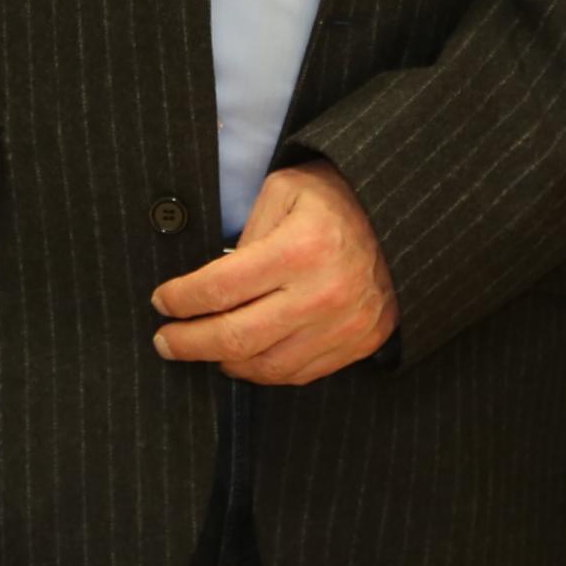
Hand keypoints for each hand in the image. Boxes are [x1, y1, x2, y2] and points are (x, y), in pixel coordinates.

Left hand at [151, 163, 396, 385]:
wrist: (403, 218)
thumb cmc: (335, 198)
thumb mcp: (283, 192)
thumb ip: (244, 235)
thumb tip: (211, 283)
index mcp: (299, 249)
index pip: (219, 288)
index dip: (180, 300)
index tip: (161, 301)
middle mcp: (321, 294)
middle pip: (235, 337)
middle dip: (188, 343)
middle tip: (165, 341)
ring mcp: (343, 325)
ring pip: (265, 366)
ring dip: (223, 362)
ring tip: (203, 349)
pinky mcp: (358, 344)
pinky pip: (298, 373)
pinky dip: (263, 371)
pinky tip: (244, 357)